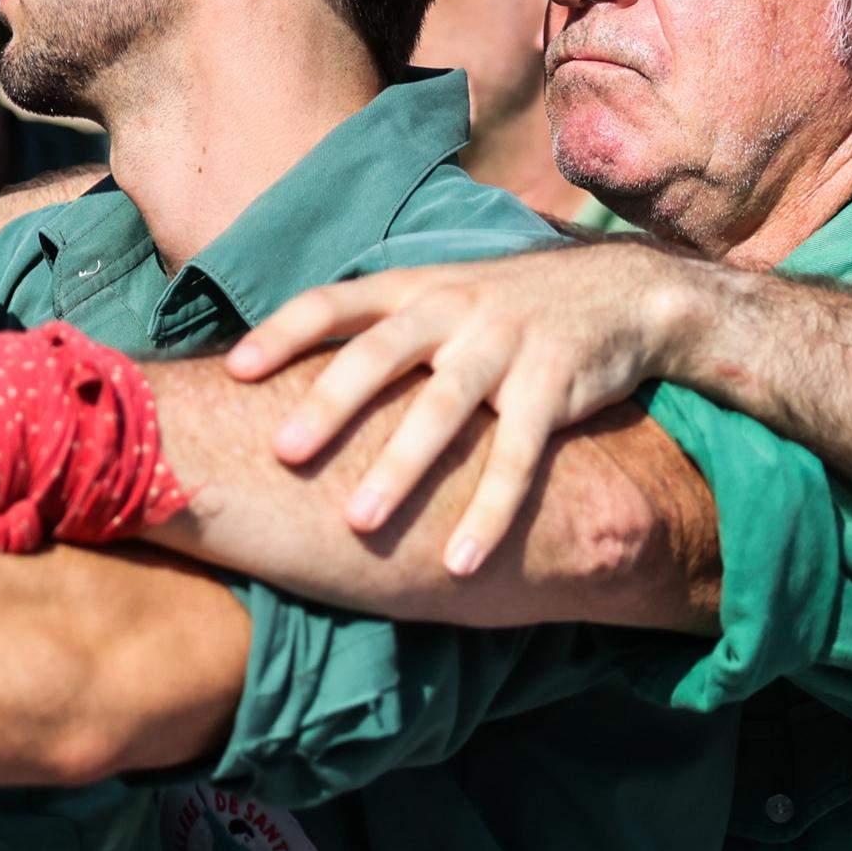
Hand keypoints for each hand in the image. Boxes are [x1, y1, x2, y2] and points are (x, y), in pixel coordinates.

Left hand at [223, 244, 691, 575]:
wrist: (618, 293)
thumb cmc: (500, 310)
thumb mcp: (437, 298)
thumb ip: (375, 332)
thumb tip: (281, 382)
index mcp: (413, 290)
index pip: (334, 302)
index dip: (283, 332)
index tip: (233, 370)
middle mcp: (452, 309)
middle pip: (380, 354)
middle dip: (330, 403)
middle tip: (283, 453)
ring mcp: (504, 344)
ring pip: (444, 408)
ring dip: (401, 468)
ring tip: (358, 524)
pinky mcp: (554, 385)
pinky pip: (517, 456)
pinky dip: (489, 510)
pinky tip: (460, 561)